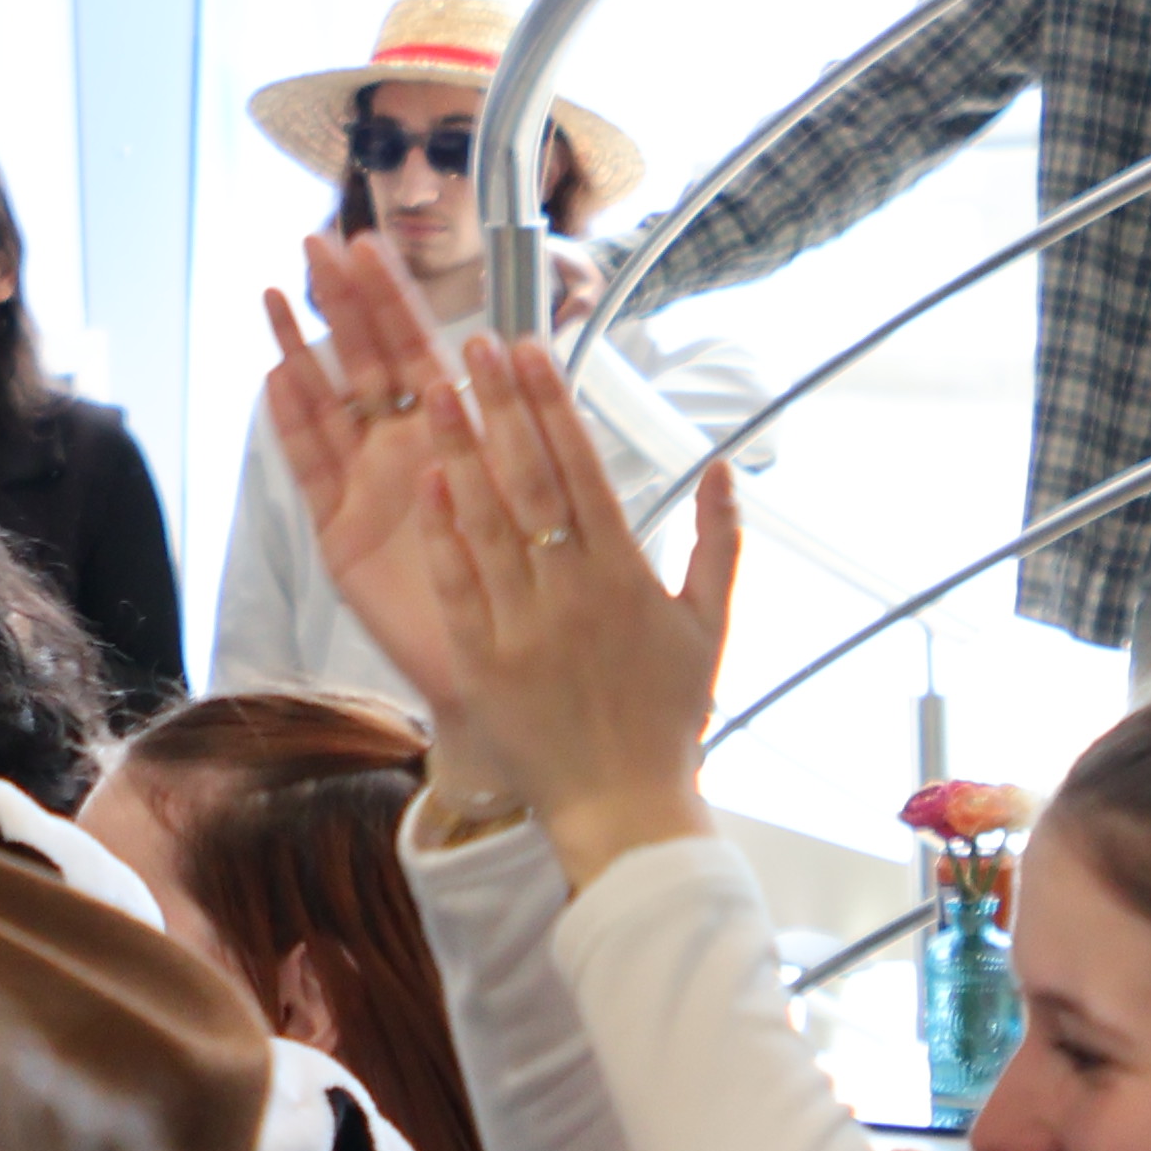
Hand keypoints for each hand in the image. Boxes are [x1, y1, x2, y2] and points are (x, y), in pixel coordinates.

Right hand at [254, 235, 531, 805]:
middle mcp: (404, 453)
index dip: (395, 299)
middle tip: (319, 240)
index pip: (419, 351)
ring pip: (328, 406)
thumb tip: (531, 350)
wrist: (514, 677)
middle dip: (343, 304)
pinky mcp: (342, 537)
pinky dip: (295, 427)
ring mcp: (367, 491)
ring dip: (301, 349)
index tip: (373, 242)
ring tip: (276, 292)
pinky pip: (314, 474)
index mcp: (456, 438)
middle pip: (365, 364)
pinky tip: (276, 379)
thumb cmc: (536, 594)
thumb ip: (537, 435)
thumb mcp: (550, 504)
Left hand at [408, 320, 747, 886]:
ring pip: (488, 522)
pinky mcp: (487, 662)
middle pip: (532, 480)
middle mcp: (575, 591)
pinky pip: (461, 588)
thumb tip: (724, 469)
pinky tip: (426, 481)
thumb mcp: (711, 627)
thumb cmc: (668, 718)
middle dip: (504, 406)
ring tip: (438, 390)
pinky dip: (444, 535)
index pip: (584, 470)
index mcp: (626, 575)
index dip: (553, 406)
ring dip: (462, 451)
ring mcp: (527, 626)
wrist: (626, 808)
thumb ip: (719, 544)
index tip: (530, 350)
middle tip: (475, 342)